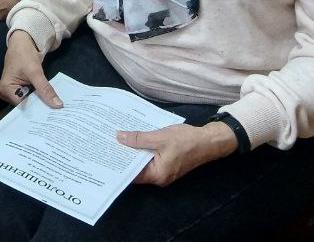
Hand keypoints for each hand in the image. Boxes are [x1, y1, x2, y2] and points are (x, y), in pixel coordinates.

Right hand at [0, 31, 60, 107]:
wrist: (22, 42)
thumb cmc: (24, 54)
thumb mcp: (36, 72)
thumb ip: (45, 89)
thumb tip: (57, 105)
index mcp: (6, 90)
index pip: (23, 106)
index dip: (37, 109)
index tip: (52, 114)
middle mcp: (6, 93)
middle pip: (26, 105)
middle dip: (39, 106)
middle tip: (56, 111)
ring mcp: (12, 91)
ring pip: (29, 101)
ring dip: (40, 102)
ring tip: (54, 107)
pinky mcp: (19, 88)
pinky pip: (30, 96)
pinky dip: (38, 96)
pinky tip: (48, 99)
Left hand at [116, 122, 237, 186]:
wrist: (208, 140)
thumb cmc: (186, 140)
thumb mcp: (159, 137)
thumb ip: (138, 139)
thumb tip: (119, 138)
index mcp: (157, 175)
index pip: (132, 174)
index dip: (118, 164)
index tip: (105, 155)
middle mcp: (159, 177)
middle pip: (136, 168)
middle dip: (124, 156)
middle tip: (107, 143)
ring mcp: (164, 170)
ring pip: (143, 162)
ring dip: (133, 151)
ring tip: (117, 139)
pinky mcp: (167, 163)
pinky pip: (150, 158)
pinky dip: (142, 149)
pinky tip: (134, 139)